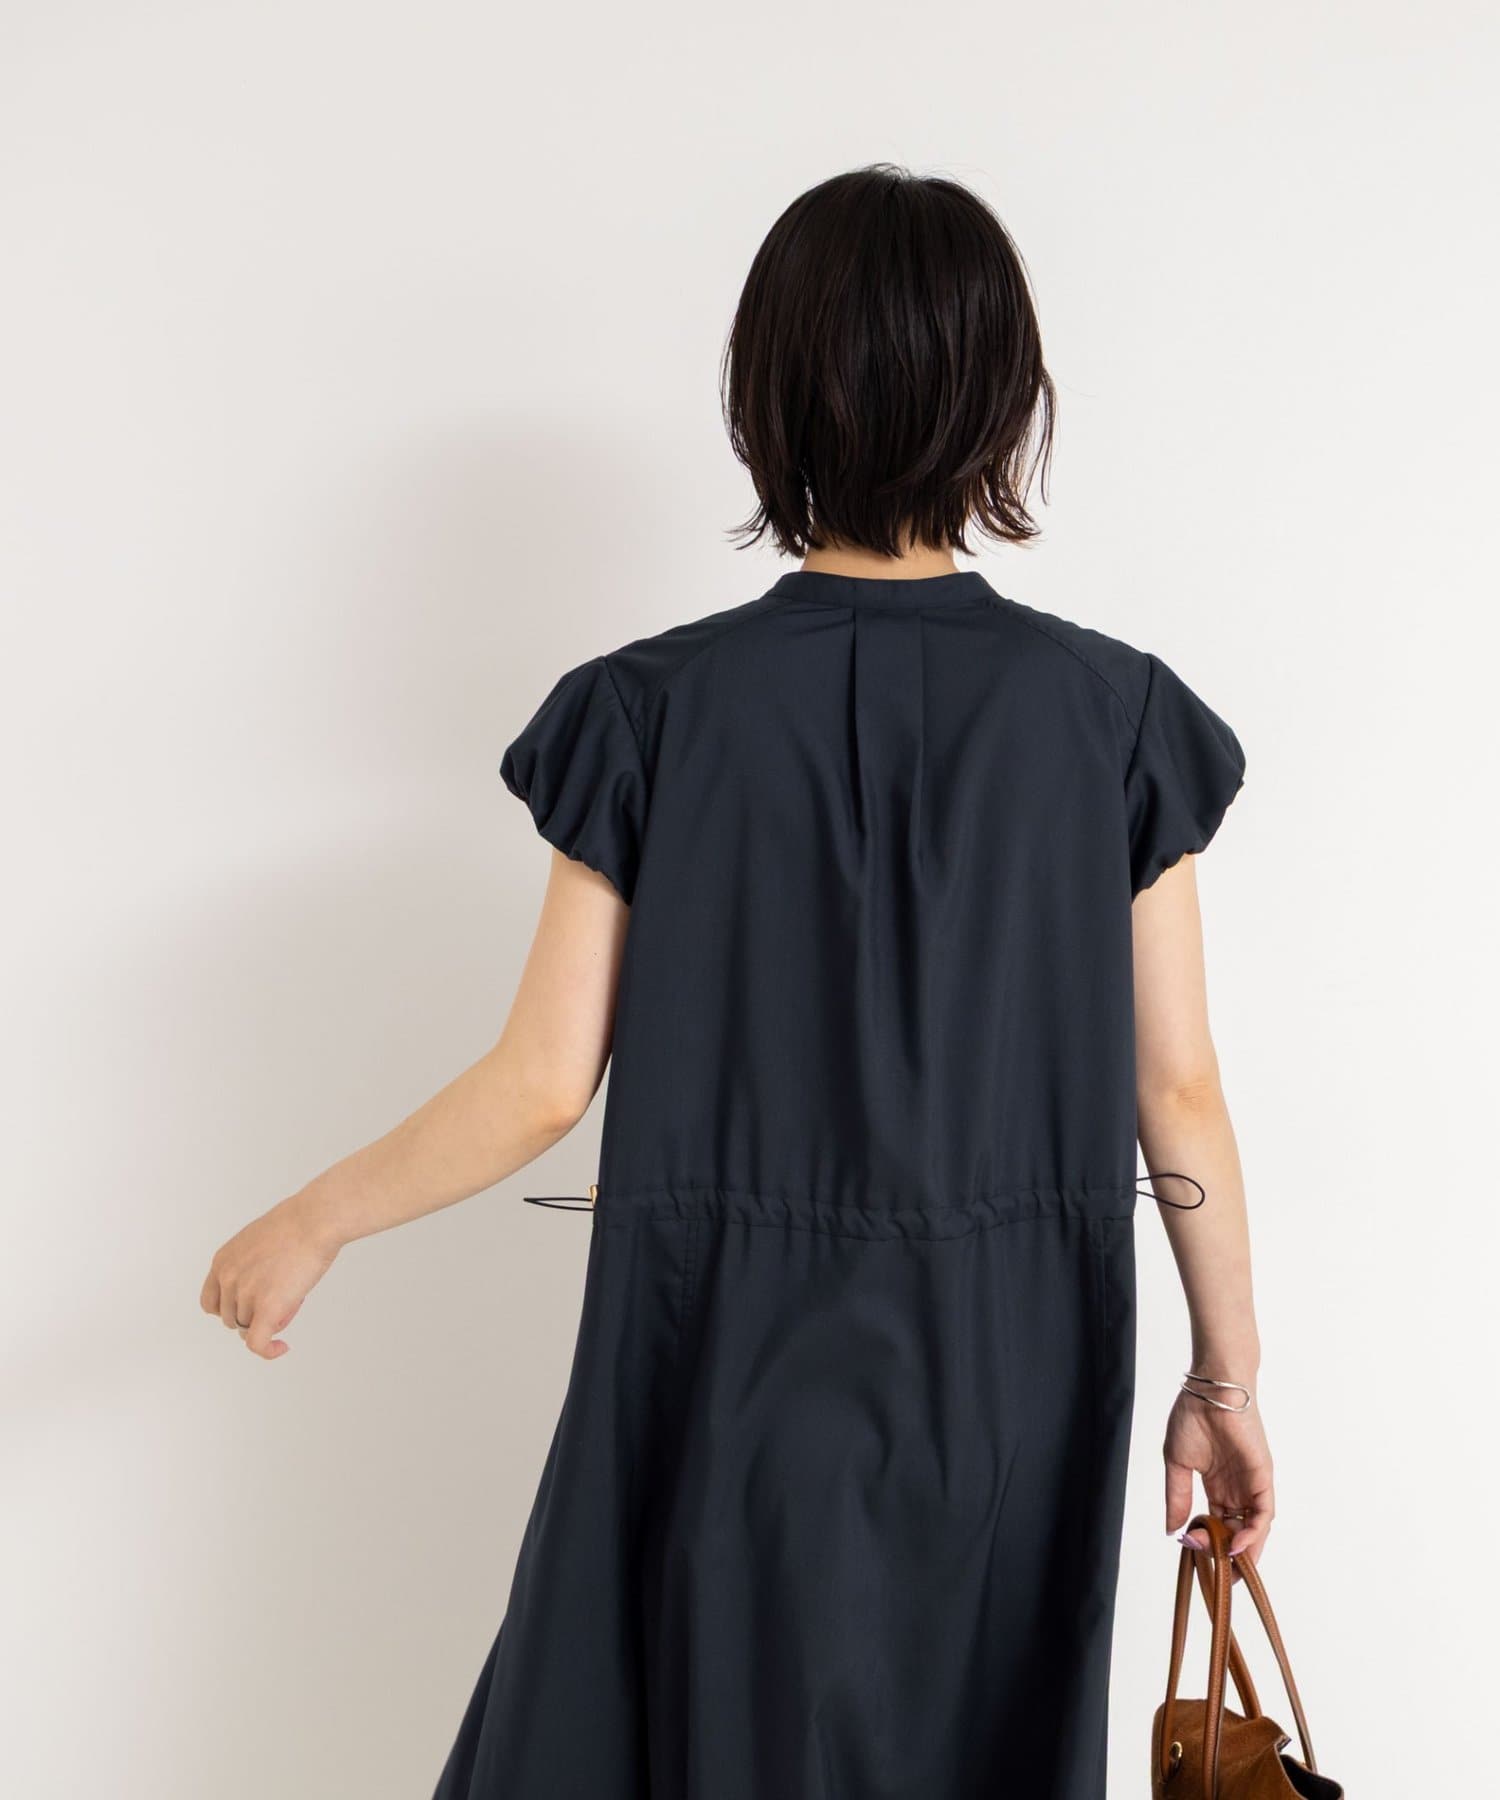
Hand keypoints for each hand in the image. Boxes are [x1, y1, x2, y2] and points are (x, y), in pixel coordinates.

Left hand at [199, 1190, 341, 1359]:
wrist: (316, 1221)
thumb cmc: (299, 1224)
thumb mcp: (258, 1240)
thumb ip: (249, 1265)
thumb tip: (261, 1284)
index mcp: (222, 1261)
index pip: (210, 1301)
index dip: (228, 1310)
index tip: (245, 1309)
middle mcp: (228, 1278)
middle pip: (231, 1318)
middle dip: (253, 1315)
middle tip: (280, 1302)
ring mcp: (245, 1294)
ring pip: (249, 1327)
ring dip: (269, 1323)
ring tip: (293, 1301)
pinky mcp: (266, 1309)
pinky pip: (258, 1343)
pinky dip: (268, 1350)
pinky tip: (281, 1347)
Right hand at [1164, 1387, 1274, 1565]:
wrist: (1211, 1389)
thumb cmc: (1192, 1416)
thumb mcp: (1177, 1463)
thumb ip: (1176, 1496)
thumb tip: (1171, 1529)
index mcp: (1215, 1484)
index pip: (1215, 1522)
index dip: (1206, 1540)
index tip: (1190, 1547)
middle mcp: (1236, 1488)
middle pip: (1236, 1530)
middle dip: (1226, 1554)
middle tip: (1215, 1573)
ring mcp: (1251, 1484)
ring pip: (1254, 1528)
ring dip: (1243, 1550)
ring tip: (1228, 1567)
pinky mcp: (1263, 1477)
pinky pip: (1263, 1513)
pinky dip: (1254, 1533)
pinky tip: (1238, 1546)